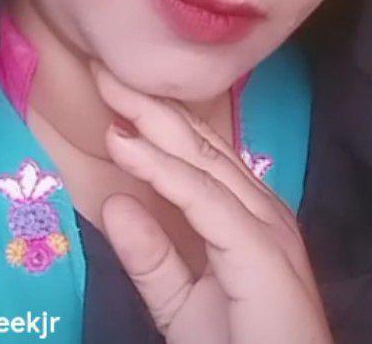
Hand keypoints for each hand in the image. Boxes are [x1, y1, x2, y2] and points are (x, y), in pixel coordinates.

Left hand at [89, 60, 332, 343]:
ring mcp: (265, 224)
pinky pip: (204, 200)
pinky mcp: (260, 248)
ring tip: (113, 92)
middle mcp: (260, 208)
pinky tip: (130, 148)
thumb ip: (151, 257)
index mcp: (247, 215)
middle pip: (200, 146)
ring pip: (203, 162)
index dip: (156, 122)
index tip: (113, 94)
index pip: (199, 156)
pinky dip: (164, 171)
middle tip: (106, 70)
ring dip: (154, 125)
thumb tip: (114, 202)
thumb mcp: (181, 302)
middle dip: (151, 106)